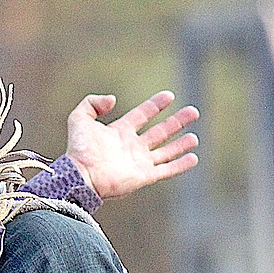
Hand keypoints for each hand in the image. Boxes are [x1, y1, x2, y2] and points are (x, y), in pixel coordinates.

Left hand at [64, 91, 198, 199]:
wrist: (81, 175)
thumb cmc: (79, 149)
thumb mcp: (78, 118)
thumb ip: (91, 103)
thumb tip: (113, 99)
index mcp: (119, 132)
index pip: (142, 115)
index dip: (155, 105)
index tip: (169, 95)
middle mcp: (131, 146)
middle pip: (159, 132)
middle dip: (176, 122)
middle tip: (193, 111)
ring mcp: (139, 162)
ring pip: (166, 151)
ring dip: (181, 144)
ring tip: (194, 137)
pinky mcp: (144, 177)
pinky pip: (166, 170)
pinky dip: (180, 165)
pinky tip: (193, 158)